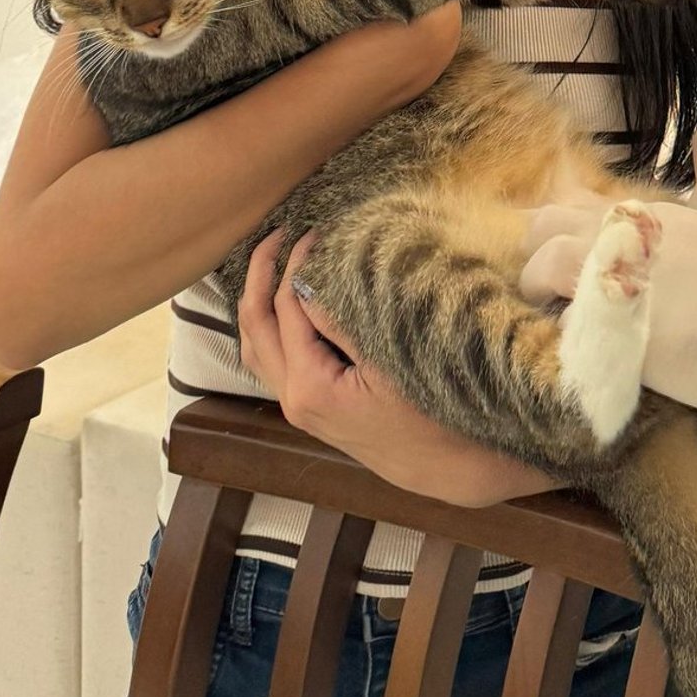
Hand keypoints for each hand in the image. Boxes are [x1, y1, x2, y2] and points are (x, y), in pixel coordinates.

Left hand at [238, 234, 528, 505]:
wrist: (441, 464)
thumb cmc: (428, 413)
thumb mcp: (390, 361)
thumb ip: (342, 324)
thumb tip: (308, 282)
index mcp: (310, 385)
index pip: (288, 308)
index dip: (297, 265)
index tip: (316, 232)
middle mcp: (292, 397)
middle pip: (255, 324)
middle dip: (261, 273)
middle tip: (278, 234)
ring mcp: (295, 405)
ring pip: (254, 344)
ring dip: (256, 299)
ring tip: (271, 260)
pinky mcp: (306, 407)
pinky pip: (269, 360)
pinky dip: (266, 327)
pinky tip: (280, 304)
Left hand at [519, 201, 696, 428]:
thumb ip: (677, 242)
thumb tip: (655, 260)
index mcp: (657, 215)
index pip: (582, 204)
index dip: (565, 230)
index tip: (566, 256)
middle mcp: (629, 233)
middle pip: (548, 222)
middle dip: (539, 253)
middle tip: (550, 290)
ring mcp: (618, 272)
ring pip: (540, 262)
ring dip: (538, 290)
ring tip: (556, 319)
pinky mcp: (614, 321)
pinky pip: (560, 320)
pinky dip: (559, 333)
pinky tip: (577, 351)